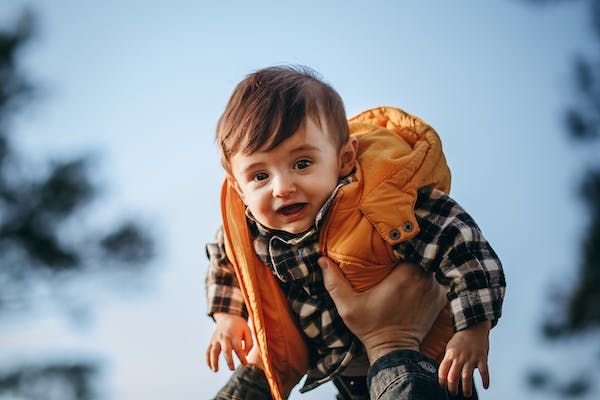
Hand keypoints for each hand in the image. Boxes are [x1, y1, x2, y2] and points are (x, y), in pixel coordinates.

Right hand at [206, 313, 252, 371]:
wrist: (228, 317)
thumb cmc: (240, 326)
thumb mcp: (248, 331)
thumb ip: (249, 343)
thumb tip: (245, 354)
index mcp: (234, 335)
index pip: (238, 348)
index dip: (241, 357)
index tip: (245, 364)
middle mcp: (224, 337)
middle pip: (226, 350)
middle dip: (229, 360)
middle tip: (232, 369)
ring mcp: (216, 339)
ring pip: (213, 351)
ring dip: (213, 361)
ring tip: (215, 370)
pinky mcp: (212, 341)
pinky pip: (208, 351)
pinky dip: (207, 359)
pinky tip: (210, 367)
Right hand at [318, 256, 446, 363]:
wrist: (394, 351)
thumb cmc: (370, 327)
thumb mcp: (348, 306)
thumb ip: (335, 282)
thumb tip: (322, 259)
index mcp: (406, 273)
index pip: (405, 246)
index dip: (397, 242)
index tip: (386, 244)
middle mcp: (425, 278)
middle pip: (418, 253)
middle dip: (407, 251)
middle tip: (394, 251)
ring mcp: (435, 288)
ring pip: (428, 264)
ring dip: (418, 263)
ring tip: (403, 263)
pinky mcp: (440, 298)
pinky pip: (435, 280)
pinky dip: (425, 278)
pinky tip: (413, 280)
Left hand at [438, 320, 490, 397]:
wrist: (473, 327)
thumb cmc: (460, 340)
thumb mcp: (450, 348)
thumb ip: (448, 361)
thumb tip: (445, 376)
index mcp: (450, 355)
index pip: (442, 371)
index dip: (441, 381)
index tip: (443, 387)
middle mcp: (459, 357)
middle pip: (453, 376)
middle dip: (452, 388)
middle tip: (453, 393)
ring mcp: (471, 358)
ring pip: (467, 377)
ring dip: (466, 388)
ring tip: (466, 394)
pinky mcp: (482, 358)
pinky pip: (484, 371)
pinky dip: (485, 380)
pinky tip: (485, 387)